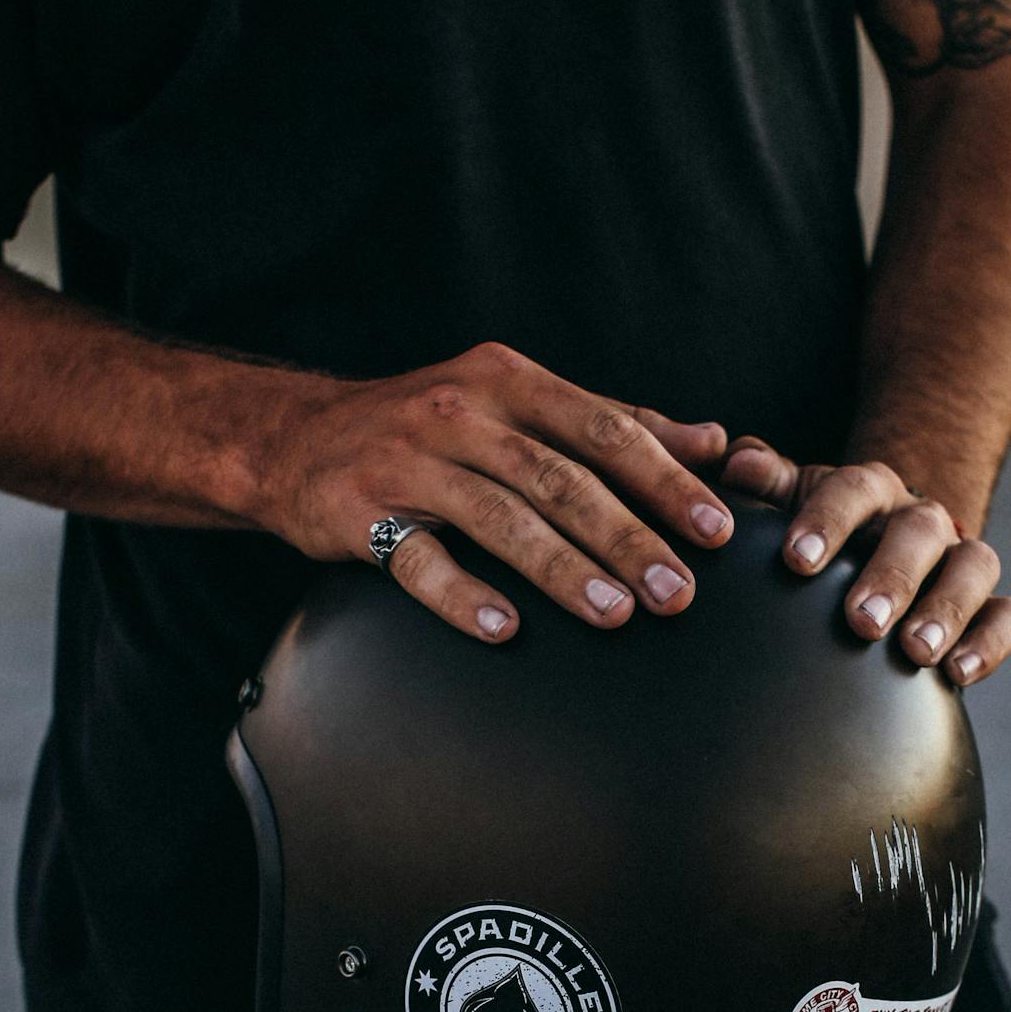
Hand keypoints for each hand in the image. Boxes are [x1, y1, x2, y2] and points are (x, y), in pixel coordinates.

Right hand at [257, 341, 732, 642]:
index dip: (666, 481)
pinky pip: (418, 559)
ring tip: (615, 615)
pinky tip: (506, 630)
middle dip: (627, 537)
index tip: (717, 529)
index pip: (604, 430)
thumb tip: (712, 441)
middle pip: (561, 478)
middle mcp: (461, 413)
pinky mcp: (360, 512)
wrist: (293, 438)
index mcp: (509, 382)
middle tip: (678, 591)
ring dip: (563, 569)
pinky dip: (464, 596)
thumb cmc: (426, 429)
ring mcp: (408, 461)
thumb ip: (611, 424)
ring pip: (500, 517)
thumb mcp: (516, 405)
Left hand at [721, 440, 1010, 684]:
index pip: (855, 489)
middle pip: (921, 531)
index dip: (828, 519)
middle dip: (893, 576)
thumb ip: (764, 487)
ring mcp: (961, 560)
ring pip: (974, 566)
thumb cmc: (817, 545)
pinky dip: (991, 641)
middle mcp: (922, 519)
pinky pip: (1008, 615)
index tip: (797, 560)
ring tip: (916, 653)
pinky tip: (958, 674)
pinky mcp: (988, 605)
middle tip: (861, 621)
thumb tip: (738, 460)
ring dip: (947, 609)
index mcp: (870, 492)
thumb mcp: (788, 512)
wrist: (866, 570)